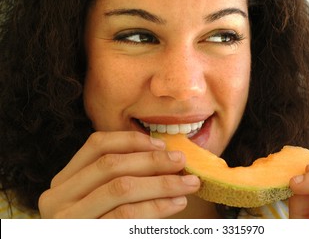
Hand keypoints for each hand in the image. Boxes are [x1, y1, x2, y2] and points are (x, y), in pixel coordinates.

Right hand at [38, 131, 199, 217]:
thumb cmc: (101, 223)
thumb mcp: (99, 196)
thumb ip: (120, 175)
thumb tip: (164, 154)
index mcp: (64, 180)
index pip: (96, 145)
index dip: (131, 140)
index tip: (161, 145)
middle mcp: (58, 197)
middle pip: (110, 165)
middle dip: (152, 160)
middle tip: (181, 161)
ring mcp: (69, 220)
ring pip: (121, 188)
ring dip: (161, 183)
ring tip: (188, 183)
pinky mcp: (89, 235)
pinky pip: (127, 216)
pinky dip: (157, 206)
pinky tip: (177, 202)